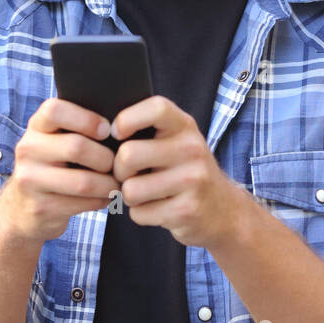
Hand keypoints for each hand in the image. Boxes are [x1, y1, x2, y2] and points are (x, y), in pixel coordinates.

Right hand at [0, 98, 121, 244]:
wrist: (21, 208)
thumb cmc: (52, 166)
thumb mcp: (54, 141)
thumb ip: (76, 128)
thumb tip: (121, 126)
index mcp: (36, 127)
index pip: (55, 111)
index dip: (87, 119)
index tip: (106, 131)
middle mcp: (28, 150)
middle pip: (76, 147)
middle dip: (106, 158)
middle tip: (117, 164)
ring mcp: (30, 180)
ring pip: (84, 182)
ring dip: (109, 184)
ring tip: (117, 183)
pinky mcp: (41, 207)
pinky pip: (83, 204)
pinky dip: (101, 201)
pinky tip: (105, 197)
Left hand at [109, 96, 242, 249]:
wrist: (222, 210)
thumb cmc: (184, 171)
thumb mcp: (176, 142)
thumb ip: (148, 131)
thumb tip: (101, 132)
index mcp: (184, 126)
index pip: (156, 108)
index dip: (128, 118)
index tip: (117, 133)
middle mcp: (192, 149)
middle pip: (128, 155)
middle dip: (118, 170)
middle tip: (127, 174)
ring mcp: (192, 181)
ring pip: (130, 190)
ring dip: (129, 196)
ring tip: (144, 192)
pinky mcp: (187, 211)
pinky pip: (140, 213)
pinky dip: (141, 214)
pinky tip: (157, 208)